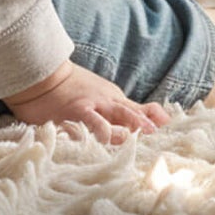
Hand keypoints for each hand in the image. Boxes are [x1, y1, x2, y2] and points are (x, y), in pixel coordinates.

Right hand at [4, 59, 168, 141]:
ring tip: (143, 135)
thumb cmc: (72, 89)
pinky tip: (105, 139)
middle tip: (161, 134)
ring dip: (131, 124)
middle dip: (146, 122)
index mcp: (113, 99)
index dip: (154, 119)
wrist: (44, 75)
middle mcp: (107, 101)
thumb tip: (150, 120)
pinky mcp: (77, 110)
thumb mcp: (101, 96)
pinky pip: (91, 120)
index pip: (138, 110)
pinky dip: (99, 129)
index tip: (170, 128)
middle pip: (132, 111)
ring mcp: (93, 105)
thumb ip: (122, 109)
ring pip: (116, 114)